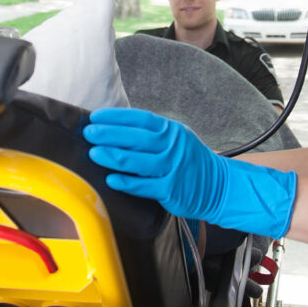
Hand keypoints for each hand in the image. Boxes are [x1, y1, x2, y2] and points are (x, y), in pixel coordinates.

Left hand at [83, 108, 296, 237]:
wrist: (218, 186)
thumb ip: (151, 135)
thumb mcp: (176, 139)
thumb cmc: (189, 161)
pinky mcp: (170, 190)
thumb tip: (114, 129)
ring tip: (94, 154)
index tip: (95, 116)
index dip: (116, 117)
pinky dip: (126, 182)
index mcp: (171, 131)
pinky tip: (111, 179)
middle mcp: (172, 147)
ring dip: (112, 157)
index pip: (140, 119)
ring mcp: (172, 168)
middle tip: (88, 134)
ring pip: (136, 161)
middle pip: (135, 139)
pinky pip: (143, 186)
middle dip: (108, 135)